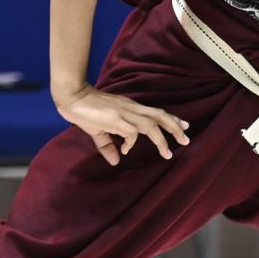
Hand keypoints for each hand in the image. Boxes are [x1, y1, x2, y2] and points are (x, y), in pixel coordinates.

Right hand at [56, 82, 190, 166]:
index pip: (156, 112)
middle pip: (159, 115)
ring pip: (150, 124)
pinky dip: (131, 142)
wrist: (72, 97)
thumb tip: (115, 161)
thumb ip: (108, 145)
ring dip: (161, 138)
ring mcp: (124, 113)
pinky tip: (125, 150)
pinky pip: (130, 132)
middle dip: (174, 127)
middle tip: (186, 139)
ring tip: (167, 153)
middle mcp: (131, 108)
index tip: (185, 126)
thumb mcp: (99, 130)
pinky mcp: (114, 118)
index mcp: (130, 108)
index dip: (171, 119)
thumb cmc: (85, 111)